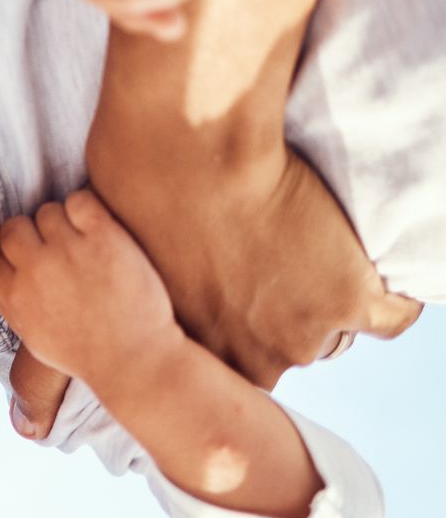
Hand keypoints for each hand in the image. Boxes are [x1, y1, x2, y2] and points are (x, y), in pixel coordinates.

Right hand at [0, 191, 181, 394]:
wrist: (135, 359)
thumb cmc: (85, 353)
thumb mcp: (33, 337)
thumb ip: (8, 304)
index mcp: (16, 293)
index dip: (13, 257)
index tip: (31, 261)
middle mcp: (36, 268)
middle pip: (14, 227)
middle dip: (31, 235)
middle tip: (55, 247)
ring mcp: (69, 250)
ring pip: (47, 211)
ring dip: (61, 222)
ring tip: (81, 240)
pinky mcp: (104, 237)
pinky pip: (80, 200)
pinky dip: (85, 207)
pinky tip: (96, 226)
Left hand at [91, 140, 421, 387]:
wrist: (186, 150)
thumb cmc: (136, 186)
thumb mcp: (127, 255)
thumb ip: (152, 286)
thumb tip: (147, 277)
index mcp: (194, 349)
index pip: (233, 367)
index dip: (241, 329)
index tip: (243, 295)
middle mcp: (251, 355)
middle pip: (287, 349)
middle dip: (285, 313)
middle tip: (275, 262)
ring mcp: (301, 333)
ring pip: (333, 331)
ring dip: (327, 296)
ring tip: (309, 251)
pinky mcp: (346, 299)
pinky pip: (391, 317)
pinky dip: (387, 297)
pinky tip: (368, 271)